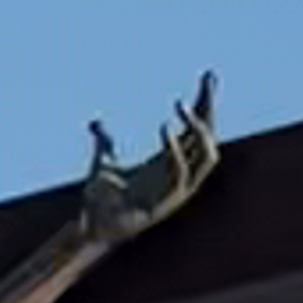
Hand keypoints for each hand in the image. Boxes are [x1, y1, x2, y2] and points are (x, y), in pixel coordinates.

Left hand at [75, 80, 219, 241]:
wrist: (92, 226)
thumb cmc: (101, 199)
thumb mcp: (103, 160)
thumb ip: (103, 140)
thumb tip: (96, 122)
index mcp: (169, 163)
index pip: (197, 128)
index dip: (205, 103)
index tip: (208, 76)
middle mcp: (178, 175)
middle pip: (208, 137)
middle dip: (210, 109)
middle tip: (206, 80)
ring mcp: (176, 190)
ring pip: (206, 156)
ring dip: (199, 130)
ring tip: (181, 104)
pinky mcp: (167, 204)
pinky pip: (182, 174)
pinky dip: (176, 151)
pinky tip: (167, 129)